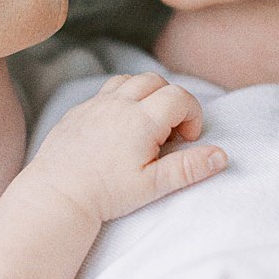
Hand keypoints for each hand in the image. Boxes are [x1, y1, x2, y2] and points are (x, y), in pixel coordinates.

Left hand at [22, 71, 224, 228]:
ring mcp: (95, 104)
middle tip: (167, 134)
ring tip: (144, 126)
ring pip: (130, 81)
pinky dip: (119, 101)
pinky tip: (117, 130)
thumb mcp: (152, 186)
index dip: (192, 115)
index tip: (187, 140)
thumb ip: (188, 168)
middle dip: (170, 101)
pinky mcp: (77, 111)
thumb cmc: (106, 195)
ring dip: (144, 94)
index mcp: (141, 119)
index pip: (180, 97)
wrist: (56, 197)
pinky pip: (104, 92)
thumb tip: (222, 156)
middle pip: (156, 81)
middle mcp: (119, 104)